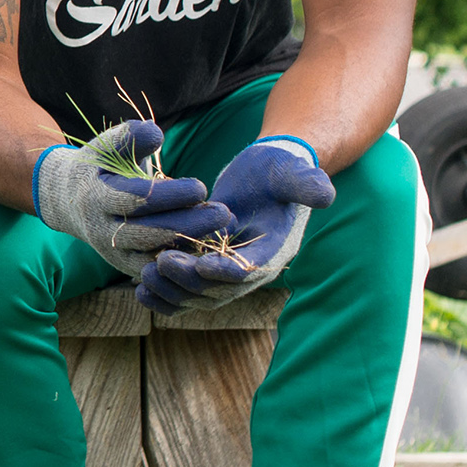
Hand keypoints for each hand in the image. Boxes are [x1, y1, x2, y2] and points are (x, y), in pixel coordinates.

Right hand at [32, 120, 230, 276]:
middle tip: (223, 213)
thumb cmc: (99, 166)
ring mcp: (112, 253)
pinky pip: (156, 272)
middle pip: (149, 233)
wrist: (70, 199)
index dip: (172, 195)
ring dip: (189, 246)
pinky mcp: (125, 267)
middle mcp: (101, 230)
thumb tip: (156, 133)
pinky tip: (206, 249)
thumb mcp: (107, 146)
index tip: (201, 187)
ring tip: (220, 231)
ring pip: (153, 257)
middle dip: (189, 224)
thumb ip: (130, 137)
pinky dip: (181, 263)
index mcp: (96, 197)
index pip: (137, 200)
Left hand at [136, 136, 333, 313]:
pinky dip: (166, 295)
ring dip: (173, 290)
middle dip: (189, 281)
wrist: (267, 176)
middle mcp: (253, 269)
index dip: (226, 271)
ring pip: (199, 296)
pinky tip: (140, 289)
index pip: (250, 271)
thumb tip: (325, 194)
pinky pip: (186, 291)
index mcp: (275, 251)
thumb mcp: (293, 173)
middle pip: (219, 290)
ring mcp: (228, 272)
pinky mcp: (208, 266)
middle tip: (159, 264)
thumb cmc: (281, 171)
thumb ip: (307, 184)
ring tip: (144, 275)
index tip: (200, 263)